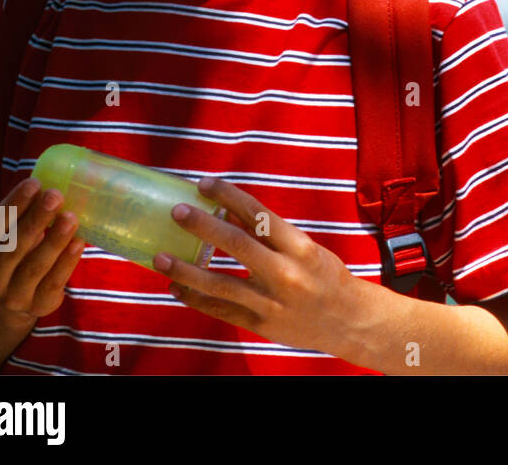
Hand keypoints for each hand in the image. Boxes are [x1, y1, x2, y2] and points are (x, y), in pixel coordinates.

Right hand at [0, 178, 84, 320]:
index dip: (12, 206)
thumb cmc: (12, 253)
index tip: (35, 183)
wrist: (9, 299)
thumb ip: (19, 214)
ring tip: (71, 216)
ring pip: (34, 267)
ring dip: (54, 240)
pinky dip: (67, 262)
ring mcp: (12, 297)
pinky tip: (79, 242)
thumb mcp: (4, 235)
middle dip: (35, 219)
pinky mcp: (39, 306)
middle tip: (55, 195)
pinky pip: (53, 283)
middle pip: (11, 248)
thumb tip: (52, 179)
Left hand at [152, 178, 380, 356]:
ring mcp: (271, 302)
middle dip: (203, 226)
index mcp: (300, 248)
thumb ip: (268, 233)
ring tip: (160, 257)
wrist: (347, 320)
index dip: (229, 196)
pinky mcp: (260, 324)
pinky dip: (196, 298)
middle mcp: (286, 273)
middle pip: (237, 244)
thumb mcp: (304, 248)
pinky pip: (221, 310)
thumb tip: (228, 209)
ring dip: (186, 269)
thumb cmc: (325, 276)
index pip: (259, 215)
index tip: (205, 184)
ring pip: (220, 284)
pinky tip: (176, 286)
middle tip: (177, 212)